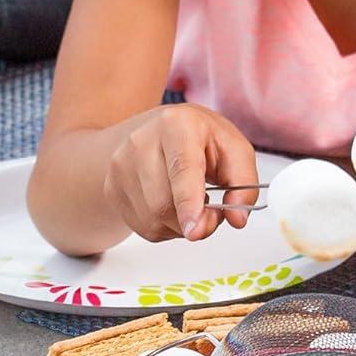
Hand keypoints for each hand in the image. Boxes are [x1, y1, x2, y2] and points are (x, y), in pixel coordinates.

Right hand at [104, 104, 260, 242]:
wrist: (156, 131)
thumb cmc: (198, 139)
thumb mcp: (233, 148)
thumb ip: (244, 183)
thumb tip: (237, 218)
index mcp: (177, 125)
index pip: (181, 169)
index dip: (188, 203)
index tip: (195, 230)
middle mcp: (141, 142)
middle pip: (164, 204)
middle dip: (195, 220)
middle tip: (211, 211)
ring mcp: (120, 166)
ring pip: (153, 220)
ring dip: (180, 225)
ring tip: (189, 201)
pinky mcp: (111, 187)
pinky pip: (143, 227)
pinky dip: (165, 226)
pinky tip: (171, 205)